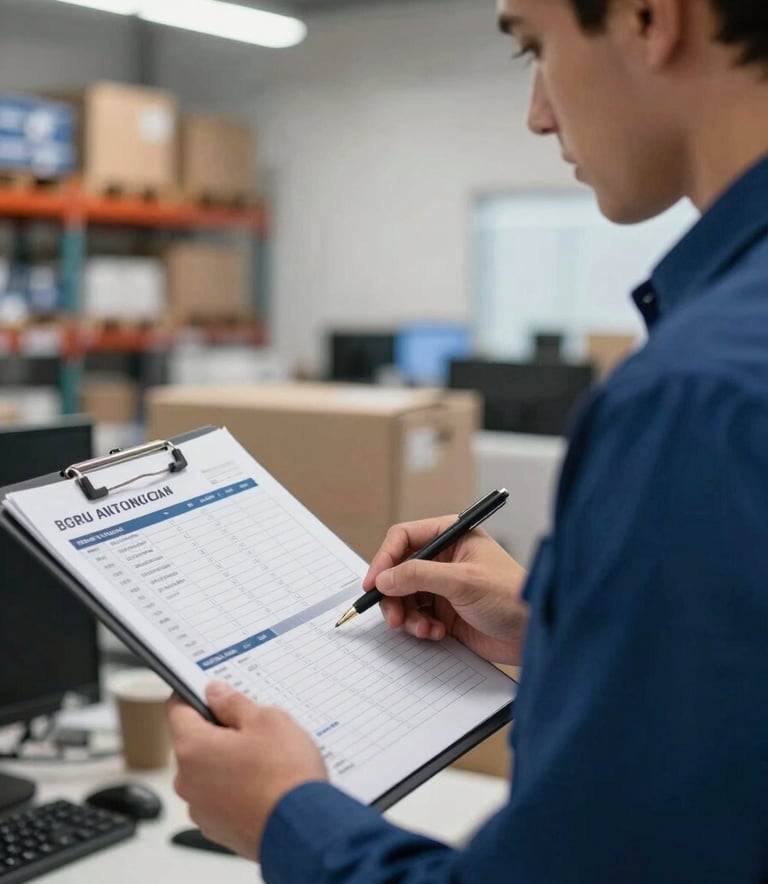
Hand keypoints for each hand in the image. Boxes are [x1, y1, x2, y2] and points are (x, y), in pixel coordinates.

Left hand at [167, 681, 326, 859]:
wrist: (304, 829)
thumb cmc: (285, 774)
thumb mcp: (266, 719)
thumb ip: (234, 702)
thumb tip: (216, 693)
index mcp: (193, 747)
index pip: (177, 709)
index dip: (195, 694)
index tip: (212, 691)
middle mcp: (188, 781)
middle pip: (195, 741)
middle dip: (220, 730)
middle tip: (254, 727)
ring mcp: (202, 808)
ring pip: (209, 770)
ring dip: (229, 761)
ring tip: (265, 759)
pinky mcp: (218, 828)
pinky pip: (221, 796)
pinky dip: (237, 787)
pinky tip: (265, 783)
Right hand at [364, 515, 528, 664]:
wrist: (535, 633)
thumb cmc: (512, 596)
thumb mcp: (463, 581)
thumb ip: (419, 575)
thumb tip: (384, 578)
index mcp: (451, 535)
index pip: (404, 538)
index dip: (384, 559)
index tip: (373, 583)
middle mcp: (444, 557)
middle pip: (398, 570)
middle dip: (393, 594)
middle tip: (393, 617)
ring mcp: (444, 585)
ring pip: (404, 596)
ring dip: (407, 615)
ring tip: (422, 629)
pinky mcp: (446, 611)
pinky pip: (417, 616)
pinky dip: (420, 627)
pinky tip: (436, 634)